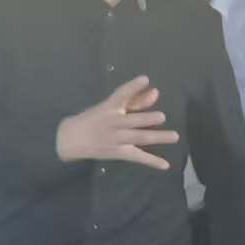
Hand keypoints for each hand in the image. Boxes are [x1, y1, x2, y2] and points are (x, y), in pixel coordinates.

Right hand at [54, 76, 176, 169]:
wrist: (70, 140)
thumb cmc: (93, 119)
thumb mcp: (109, 106)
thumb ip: (134, 99)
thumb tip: (155, 92)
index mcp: (109, 107)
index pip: (120, 94)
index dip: (132, 86)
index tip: (144, 79)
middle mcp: (113, 123)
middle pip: (131, 120)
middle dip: (145, 119)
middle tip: (162, 117)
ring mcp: (116, 139)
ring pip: (138, 138)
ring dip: (156, 137)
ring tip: (174, 136)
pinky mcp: (118, 153)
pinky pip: (137, 157)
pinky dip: (152, 161)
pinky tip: (165, 165)